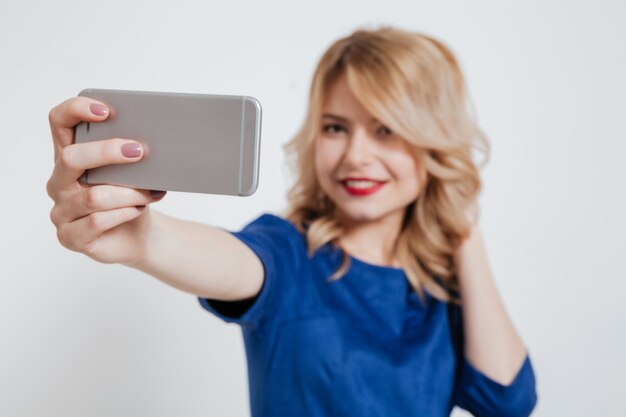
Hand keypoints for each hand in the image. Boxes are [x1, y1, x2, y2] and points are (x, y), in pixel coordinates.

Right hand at [47, 96, 165, 264]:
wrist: (139, 236)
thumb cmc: (133, 199)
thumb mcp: (133, 173)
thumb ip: (130, 154)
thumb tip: (147, 142)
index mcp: (70, 157)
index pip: (59, 122)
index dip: (76, 110)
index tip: (105, 111)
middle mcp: (59, 182)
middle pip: (71, 157)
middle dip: (107, 152)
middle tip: (138, 151)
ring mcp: (61, 211)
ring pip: (93, 195)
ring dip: (129, 193)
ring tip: (150, 193)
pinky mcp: (69, 236)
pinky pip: (97, 221)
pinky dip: (125, 213)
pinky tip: (138, 209)